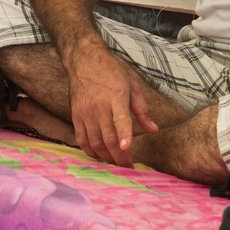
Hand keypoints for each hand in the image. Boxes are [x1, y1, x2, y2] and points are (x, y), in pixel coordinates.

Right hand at [65, 41, 157, 165]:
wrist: (84, 61)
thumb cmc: (111, 72)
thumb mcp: (132, 86)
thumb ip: (142, 110)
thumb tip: (153, 130)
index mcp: (116, 96)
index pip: (120, 119)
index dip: (123, 135)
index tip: (126, 148)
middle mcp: (99, 106)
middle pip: (108, 137)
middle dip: (119, 157)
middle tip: (128, 168)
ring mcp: (85, 113)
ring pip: (95, 142)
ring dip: (106, 157)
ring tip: (116, 165)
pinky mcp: (76, 116)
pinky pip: (81, 140)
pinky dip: (90, 151)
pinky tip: (99, 156)